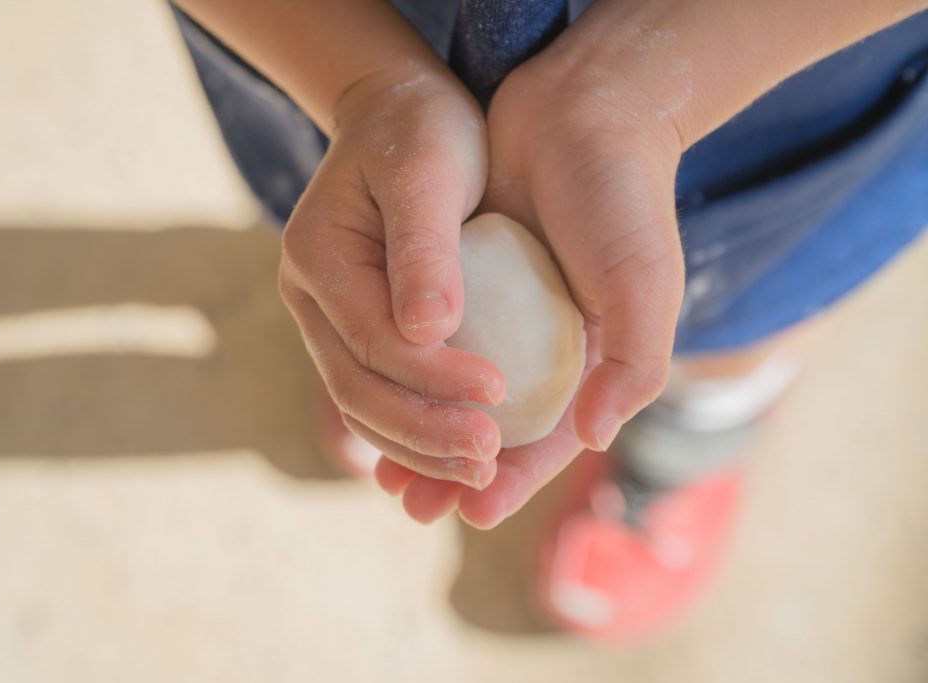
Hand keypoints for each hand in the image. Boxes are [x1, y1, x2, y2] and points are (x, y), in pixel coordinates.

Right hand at [278, 65, 506, 489]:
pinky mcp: (352, 330)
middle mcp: (309, 296)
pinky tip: (457, 453)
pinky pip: (376, 394)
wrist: (394, 114)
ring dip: (418, 449)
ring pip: (362, 406)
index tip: (498, 395)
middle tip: (489, 460)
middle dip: (424, 434)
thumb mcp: (430, 168)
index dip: (434, 377)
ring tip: (481, 473)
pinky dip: (413, 432)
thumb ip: (426, 246)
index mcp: (319, 255)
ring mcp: (325, 319)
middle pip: (358, 389)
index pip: (374, 340)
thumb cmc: (422, 130)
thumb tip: (429, 332)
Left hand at [382, 48, 685, 526]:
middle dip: (454, 472)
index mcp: (591, 362)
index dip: (512, 481)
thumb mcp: (642, 284)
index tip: (470, 512)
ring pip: (453, 395)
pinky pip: (428, 341)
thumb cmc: (623, 200)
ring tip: (384, 473)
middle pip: (495, 430)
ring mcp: (500, 315)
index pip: (549, 441)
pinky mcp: (462, 279)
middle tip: (414, 506)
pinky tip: (371, 395)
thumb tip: (593, 437)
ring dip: (420, 433)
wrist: (585, 108)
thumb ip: (632, 364)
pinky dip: (405, 373)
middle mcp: (543, 346)